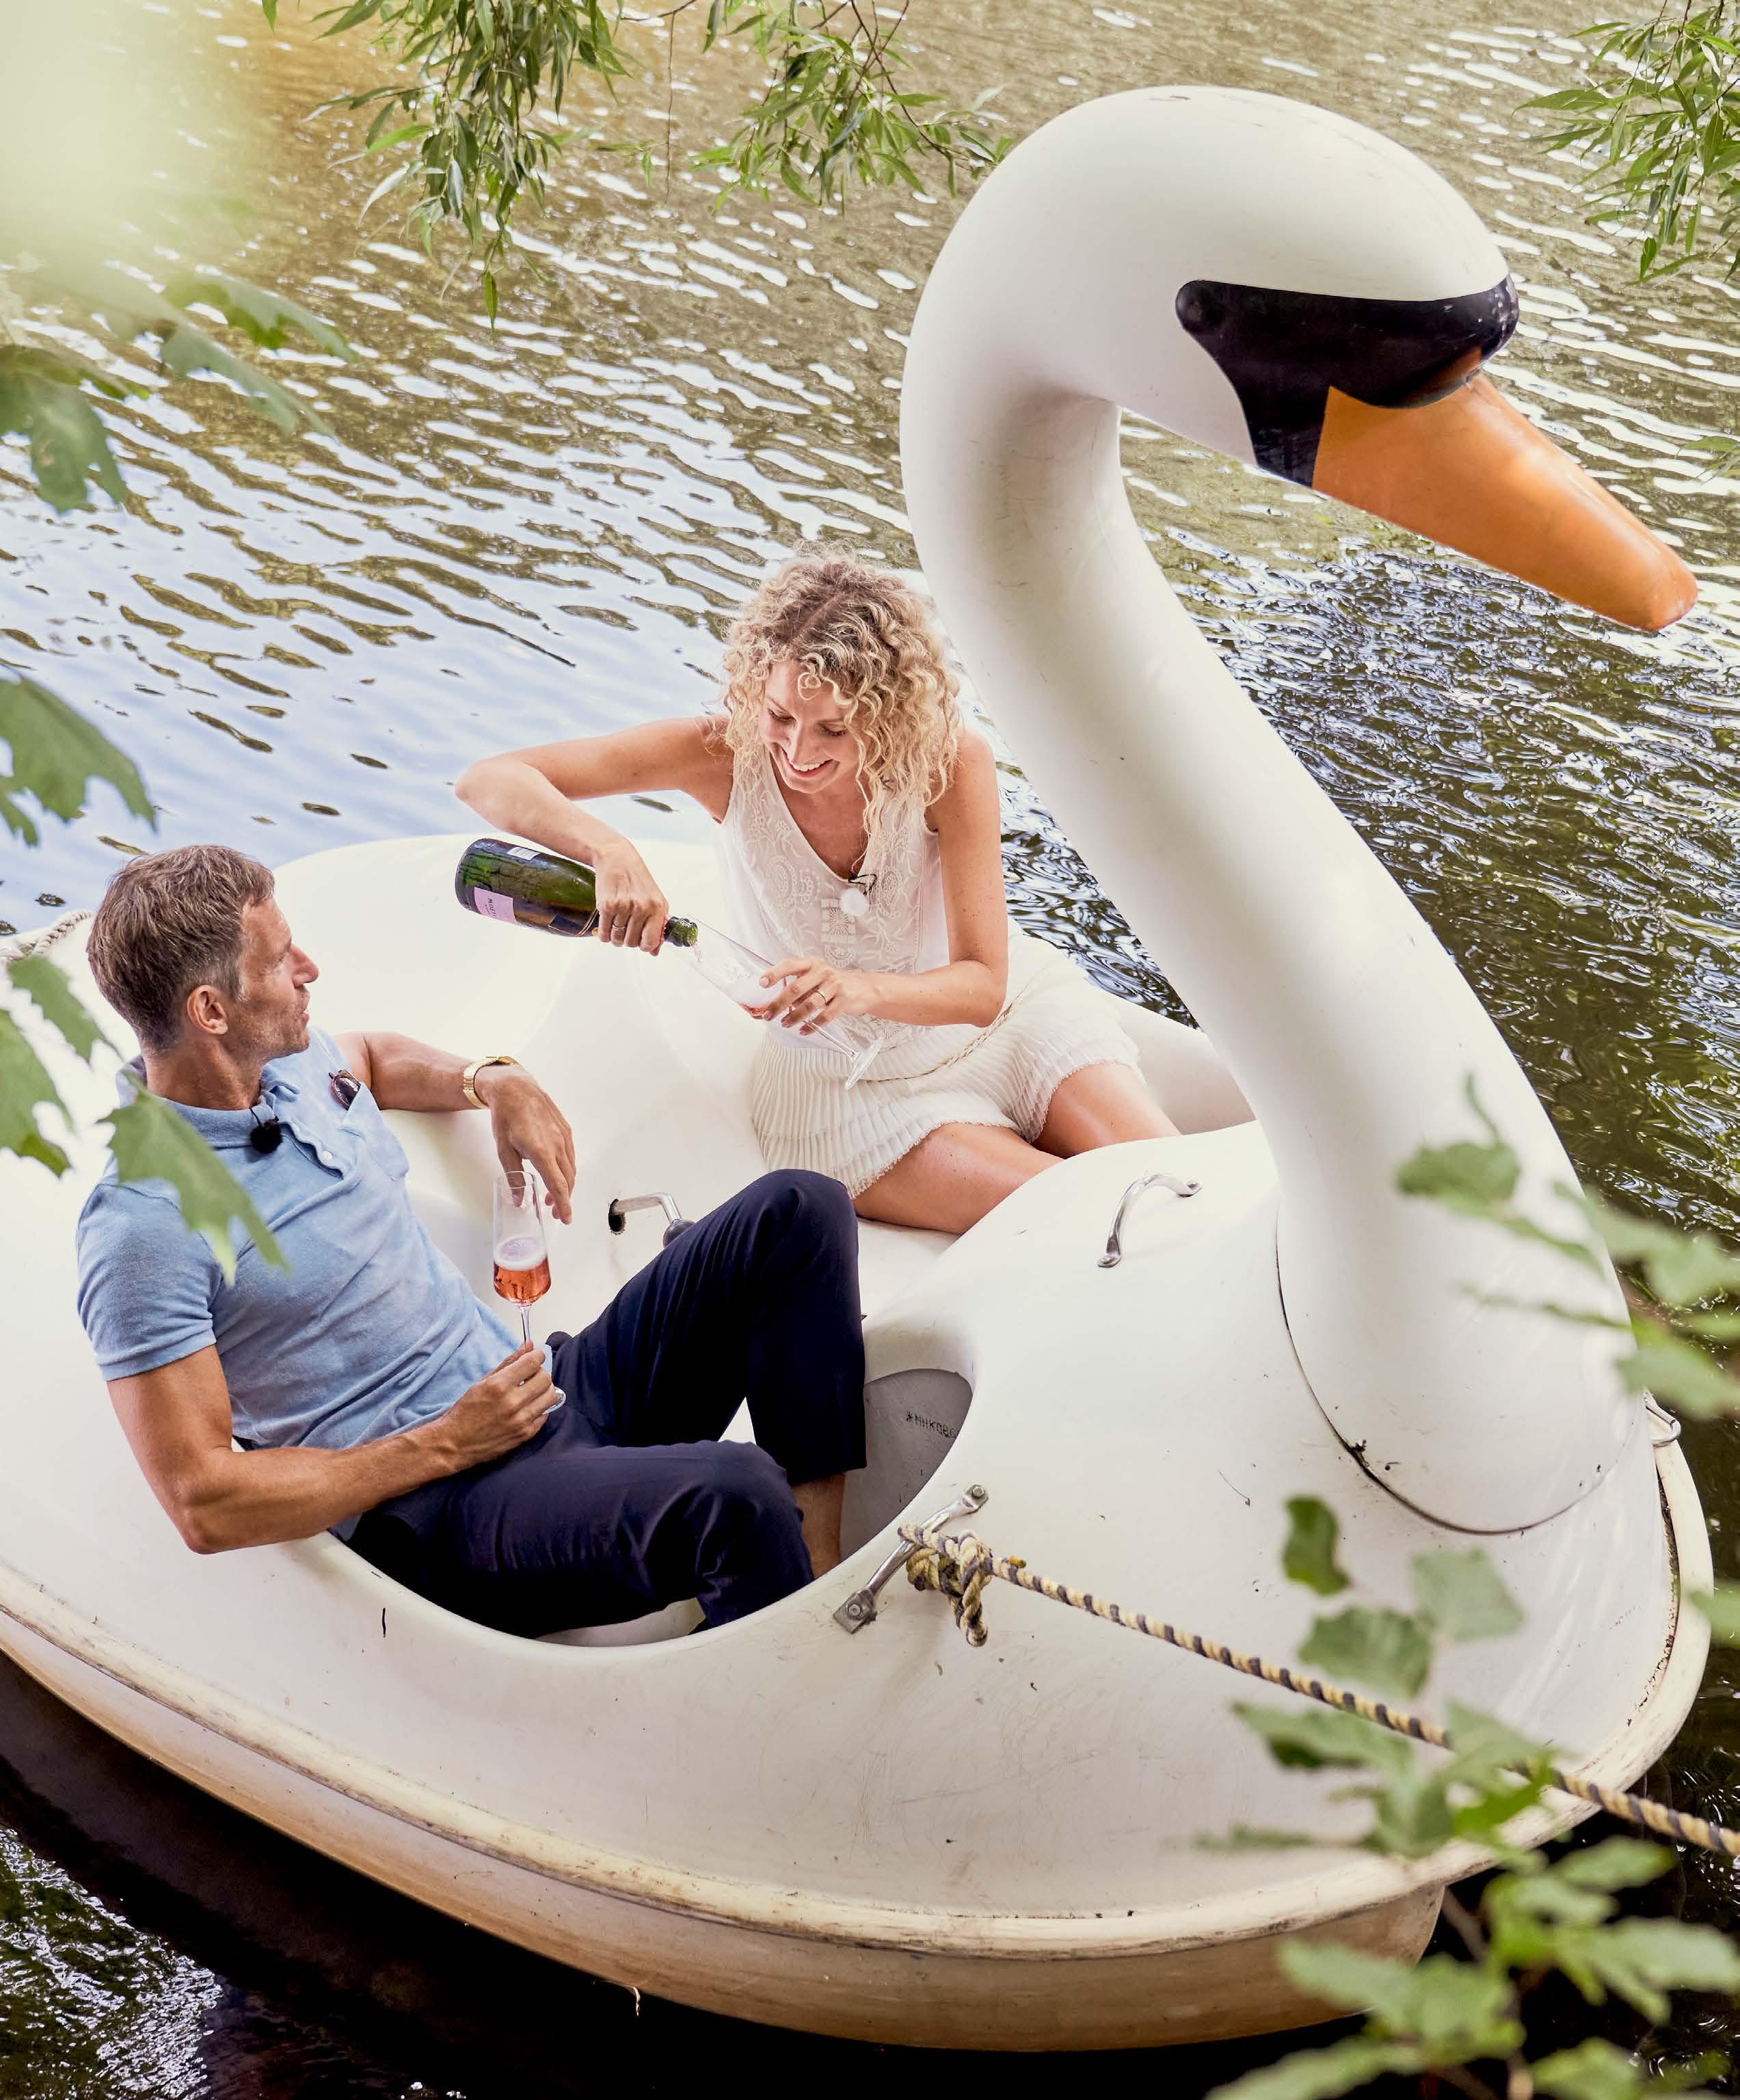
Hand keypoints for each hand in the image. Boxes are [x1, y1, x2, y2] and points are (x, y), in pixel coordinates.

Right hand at [420, 1345, 559, 1472]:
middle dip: (540, 1372)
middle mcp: (512, 1402)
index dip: (537, 1356)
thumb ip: (509, 1362)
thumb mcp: (482, 1382)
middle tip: (531, 1376)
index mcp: (499, 1385)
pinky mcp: (525, 1435)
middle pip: (545, 1378)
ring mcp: (521, 1420)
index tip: (535, 1357)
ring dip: (543, 1390)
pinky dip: (540, 1408)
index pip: (533, 1362)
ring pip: (551, 1396)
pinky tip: (528, 1407)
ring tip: (531, 1391)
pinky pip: (545, 1415)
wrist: (454, 1444)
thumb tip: (529, 1345)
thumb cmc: (465, 1411)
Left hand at [477, 1065, 575, 1222]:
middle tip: (555, 1211)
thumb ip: (514, 1176)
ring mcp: (564, 1136)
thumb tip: (519, 1198)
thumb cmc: (507, 1116)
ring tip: (551, 1195)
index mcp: (542, 1152)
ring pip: (571, 1169)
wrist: (515, 1088)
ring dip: (564, 1185)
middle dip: (563, 1199)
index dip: (563, 1205)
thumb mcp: (503, 1150)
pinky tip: (555, 1173)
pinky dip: (566, 1170)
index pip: (558, 1186)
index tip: (566, 1218)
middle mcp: (558, 1145)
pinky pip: (570, 1156)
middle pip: (567, 1180)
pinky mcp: (566, 1130)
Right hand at [593, 841, 668, 954]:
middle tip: (627, 928)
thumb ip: (658, 926)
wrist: (617, 859)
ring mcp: (623, 907)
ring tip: (617, 926)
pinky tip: (607, 925)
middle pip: (632, 942)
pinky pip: (604, 934)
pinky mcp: (607, 905)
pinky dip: (604, 934)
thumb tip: (654, 951)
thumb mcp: (655, 900)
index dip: (645, 946)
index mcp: (657, 908)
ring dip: (615, 938)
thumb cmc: (637, 880)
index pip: (651, 942)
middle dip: (628, 940)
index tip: (641, 942)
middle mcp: (641, 908)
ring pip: (617, 940)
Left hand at [755, 956, 878, 1034]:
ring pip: (810, 1004)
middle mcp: (823, 972)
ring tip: (785, 1023)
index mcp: (812, 964)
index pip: (790, 965)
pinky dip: (812, 1025)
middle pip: (796, 988)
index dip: (775, 973)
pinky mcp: (845, 1000)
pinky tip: (804, 1030)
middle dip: (779, 1003)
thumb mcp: (816, 978)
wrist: (864, 988)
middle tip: (768, 1014)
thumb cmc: (834, 984)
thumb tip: (775, 1002)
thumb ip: (799, 987)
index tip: (762, 983)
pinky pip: (825, 1016)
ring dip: (794, 1016)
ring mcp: (835, 985)